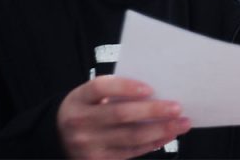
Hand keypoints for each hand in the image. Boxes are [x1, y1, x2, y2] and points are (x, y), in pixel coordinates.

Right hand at [57, 76, 190, 158]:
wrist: (57, 138)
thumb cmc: (85, 110)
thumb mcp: (89, 96)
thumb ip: (114, 92)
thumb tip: (155, 93)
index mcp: (79, 99)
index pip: (100, 87)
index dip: (126, 86)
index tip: (149, 88)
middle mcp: (80, 122)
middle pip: (121, 114)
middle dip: (153, 111)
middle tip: (177, 107)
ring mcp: (88, 144)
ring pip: (130, 137)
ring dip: (161, 130)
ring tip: (182, 123)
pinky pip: (131, 152)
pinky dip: (153, 144)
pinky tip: (167, 136)